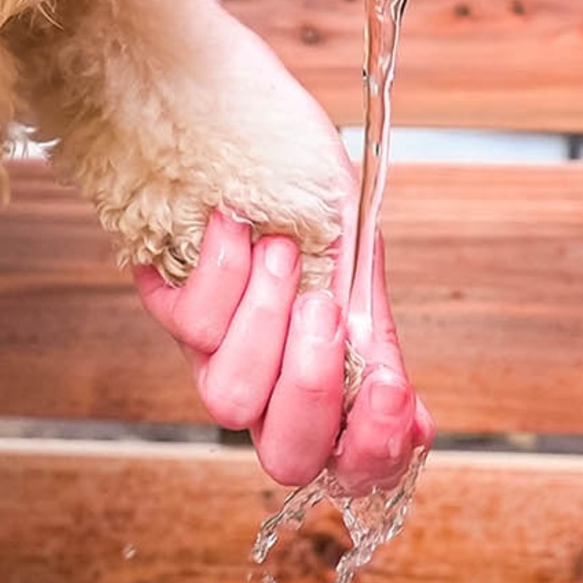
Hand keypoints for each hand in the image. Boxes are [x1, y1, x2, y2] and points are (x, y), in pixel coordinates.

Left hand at [134, 209, 433, 490]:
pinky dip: (224, 271)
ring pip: (230, 398)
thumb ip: (377, 337)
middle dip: (312, 391)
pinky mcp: (167, 309)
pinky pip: (191, 326)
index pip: (349, 464)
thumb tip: (416, 422)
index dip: (372, 450)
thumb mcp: (360, 260)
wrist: (249, 118)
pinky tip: (238, 224)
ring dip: (264, 318)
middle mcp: (266, 382)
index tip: (392, 389)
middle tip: (325, 310)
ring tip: (282, 251)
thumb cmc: (308, 191)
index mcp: (325, 380)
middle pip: (285, 456)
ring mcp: (213, 354)